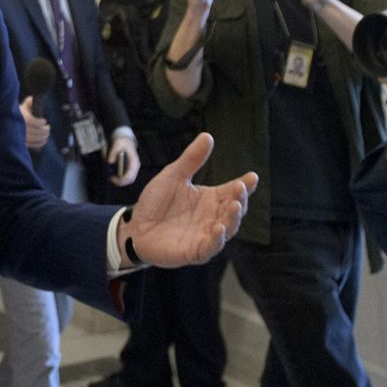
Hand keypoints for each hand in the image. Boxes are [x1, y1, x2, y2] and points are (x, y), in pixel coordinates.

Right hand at [18, 97, 50, 149]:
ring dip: (44, 136)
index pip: (34, 121)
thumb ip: (28, 102)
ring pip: (36, 139)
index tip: (44, 121)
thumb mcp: (20, 107)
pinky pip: (34, 145)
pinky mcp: (22, 143)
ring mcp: (21, 137)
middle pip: (37, 131)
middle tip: (48, 127)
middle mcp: (21, 128)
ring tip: (47, 133)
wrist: (4, 125)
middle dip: (45, 130)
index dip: (41, 122)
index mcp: (21, 118)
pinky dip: (41, 143)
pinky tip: (44, 140)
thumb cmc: (15, 115)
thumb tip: (33, 99)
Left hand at [107, 135, 139, 186]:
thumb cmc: (122, 142)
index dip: (121, 179)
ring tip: (111, 178)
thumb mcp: (117, 144)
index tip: (112, 178)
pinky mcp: (130, 169)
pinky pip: (127, 177)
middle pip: (130, 180)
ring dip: (120, 181)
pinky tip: (113, 176)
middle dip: (120, 182)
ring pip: (129, 180)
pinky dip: (120, 179)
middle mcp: (135, 166)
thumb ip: (113, 152)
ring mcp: (134, 168)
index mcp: (134, 161)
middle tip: (110, 179)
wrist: (126, 140)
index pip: (129, 175)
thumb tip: (110, 162)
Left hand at [120, 133, 255, 267]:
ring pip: (228, 228)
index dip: (245, 185)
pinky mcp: (196, 251)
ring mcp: (206, 235)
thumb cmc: (156, 202)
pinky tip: (219, 228)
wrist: (135, 226)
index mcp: (211, 198)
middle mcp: (213, 217)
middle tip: (240, 189)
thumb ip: (191, 159)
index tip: (252, 176)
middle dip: (240, 199)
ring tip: (235, 205)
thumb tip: (208, 136)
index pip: (233, 191)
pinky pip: (211, 247)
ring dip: (233, 218)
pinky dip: (217, 239)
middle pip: (235, 209)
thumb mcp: (173, 176)